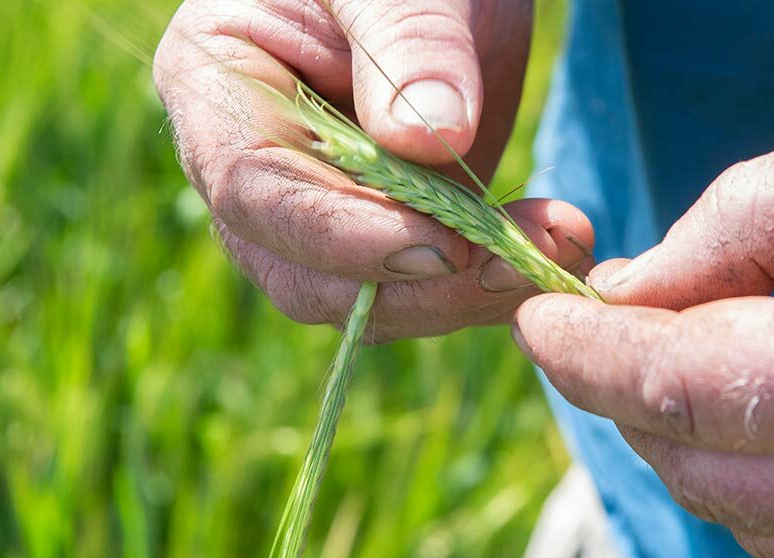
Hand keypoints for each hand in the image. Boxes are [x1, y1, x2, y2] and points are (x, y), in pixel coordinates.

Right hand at [156, 0, 593, 341]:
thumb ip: (410, 43)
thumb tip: (430, 139)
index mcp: (218, 87)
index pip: (251, 191)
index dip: (337, 234)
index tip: (436, 246)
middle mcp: (257, 165)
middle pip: (303, 274)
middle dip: (412, 287)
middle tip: (514, 267)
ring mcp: (323, 205)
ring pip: (367, 298)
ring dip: (464, 292)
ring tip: (555, 244)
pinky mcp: (389, 224)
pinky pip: (424, 283)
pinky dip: (488, 278)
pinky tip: (551, 244)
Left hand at [515, 99, 773, 557]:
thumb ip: (730, 233)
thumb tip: (625, 293)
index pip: (676, 390)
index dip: (584, 355)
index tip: (535, 319)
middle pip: (695, 466)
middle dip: (622, 398)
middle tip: (595, 330)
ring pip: (744, 520)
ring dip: (684, 444)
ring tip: (676, 361)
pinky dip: (756, 485)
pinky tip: (757, 417)